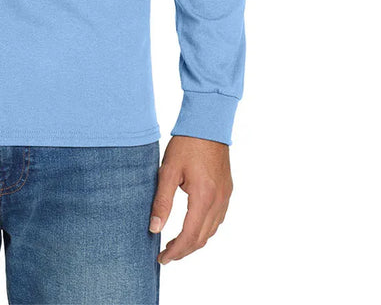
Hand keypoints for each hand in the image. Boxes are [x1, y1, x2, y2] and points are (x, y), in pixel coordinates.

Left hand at [149, 135, 232, 262]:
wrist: (208, 123)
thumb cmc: (186, 144)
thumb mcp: (168, 171)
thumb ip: (162, 201)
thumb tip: (154, 228)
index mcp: (203, 197)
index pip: (190, 236)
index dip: (175, 251)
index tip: (161, 258)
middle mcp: (218, 201)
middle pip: (202, 238)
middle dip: (183, 250)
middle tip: (165, 255)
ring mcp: (225, 196)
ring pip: (211, 231)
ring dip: (194, 242)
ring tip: (175, 244)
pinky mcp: (227, 190)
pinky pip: (217, 219)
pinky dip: (204, 229)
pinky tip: (192, 226)